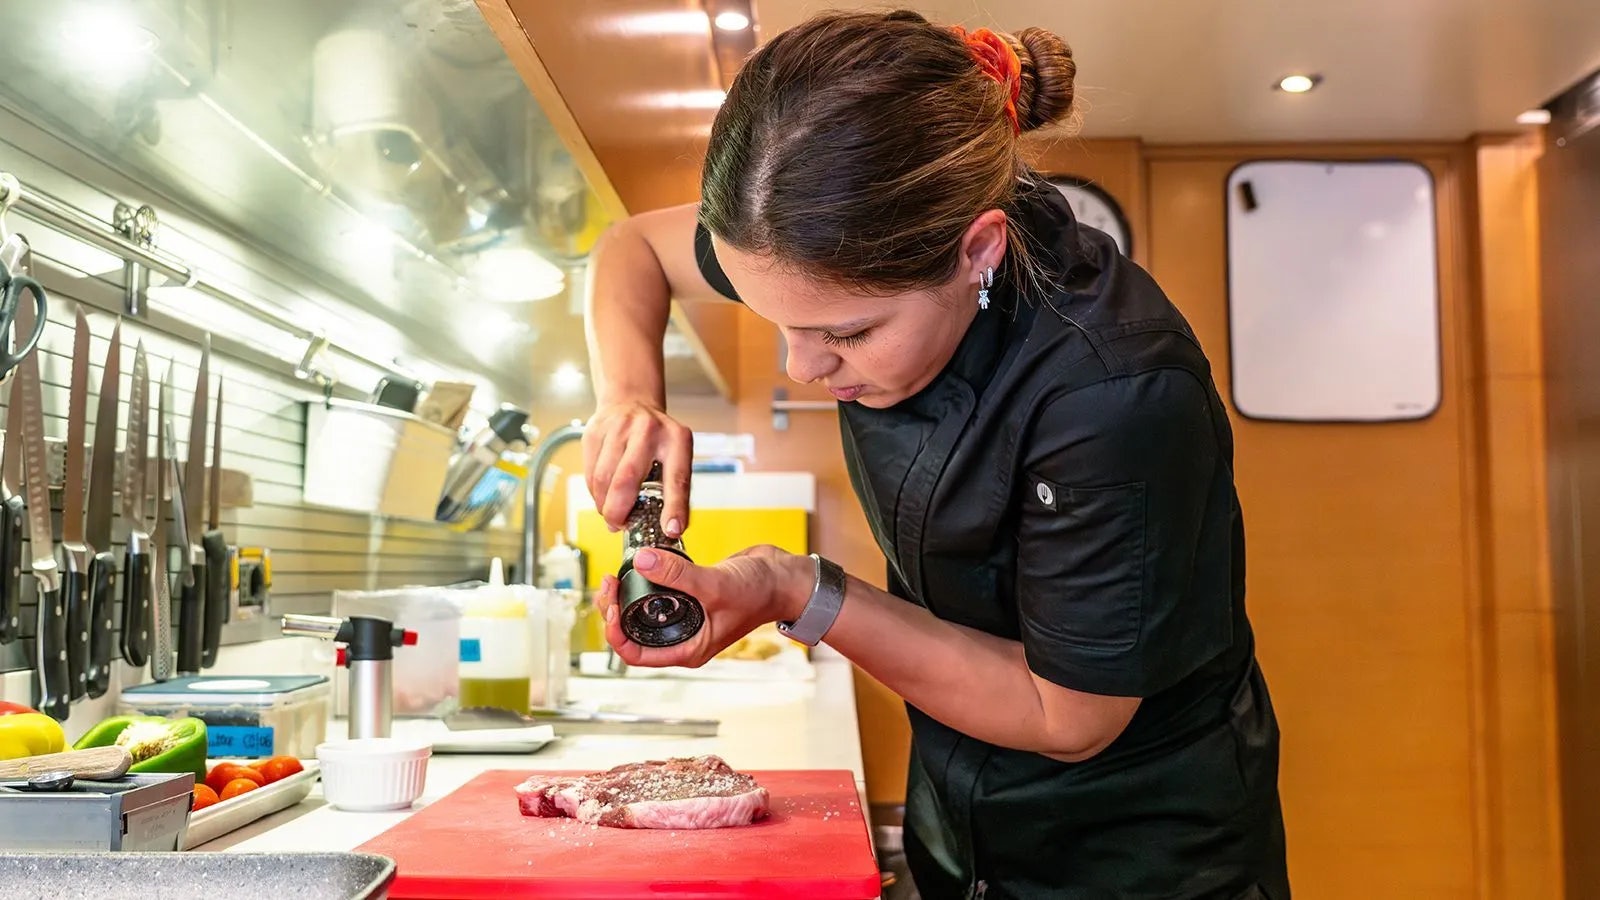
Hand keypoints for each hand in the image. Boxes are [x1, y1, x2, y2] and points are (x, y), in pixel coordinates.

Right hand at [583, 400, 692, 534]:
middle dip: (619, 511)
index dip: (674, 507)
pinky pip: (590, 472)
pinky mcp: (595, 431)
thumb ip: (670, 488)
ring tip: (610, 512)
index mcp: (677, 439)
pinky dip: (594, 492)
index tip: (671, 530)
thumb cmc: (657, 438)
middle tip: (619, 525)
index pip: (677, 478)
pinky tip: (602, 494)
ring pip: (603, 479)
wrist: (631, 401)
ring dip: (604, 504)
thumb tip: (665, 530)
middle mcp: (649, 430)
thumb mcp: (675, 453)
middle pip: (627, 480)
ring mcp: (619, 428)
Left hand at [595, 545, 813, 667]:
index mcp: (687, 649)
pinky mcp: (689, 593)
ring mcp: (686, 615)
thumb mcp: (715, 585)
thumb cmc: (761, 594)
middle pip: (633, 631)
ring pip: (642, 611)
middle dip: (615, 609)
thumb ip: (678, 574)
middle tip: (610, 582)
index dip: (616, 633)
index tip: (613, 606)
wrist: (785, 578)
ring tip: (618, 574)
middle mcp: (683, 636)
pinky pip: (658, 590)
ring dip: (625, 595)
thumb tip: (642, 561)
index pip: (636, 654)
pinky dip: (645, 579)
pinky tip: (641, 564)